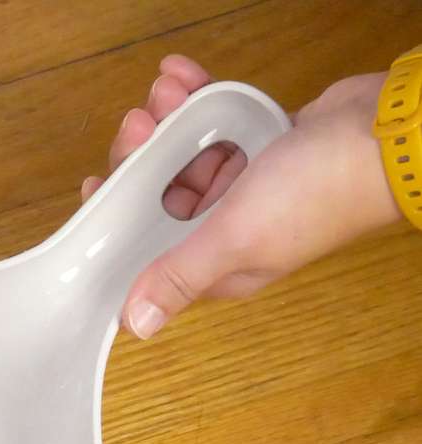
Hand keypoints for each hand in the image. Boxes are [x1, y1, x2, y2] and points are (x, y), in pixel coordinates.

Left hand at [83, 55, 401, 337]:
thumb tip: (137, 326)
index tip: (99, 188)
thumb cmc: (317, 193)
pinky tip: (181, 74)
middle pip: (157, 198)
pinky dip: (196, 98)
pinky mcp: (261, 143)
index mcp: (216, 265)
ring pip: (183, 154)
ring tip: (164, 93)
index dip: (117, 225)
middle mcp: (225, 228)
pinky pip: (216, 123)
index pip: (148, 254)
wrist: (388, 134)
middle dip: (139, 158)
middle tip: (138, 127)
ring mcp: (245, 184)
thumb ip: (180, 276)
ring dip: (165, 120)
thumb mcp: (232, 239)